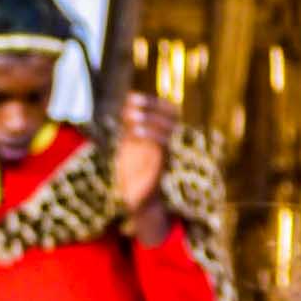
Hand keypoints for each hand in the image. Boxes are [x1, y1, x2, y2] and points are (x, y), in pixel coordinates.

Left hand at [113, 93, 177, 212]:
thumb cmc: (134, 174)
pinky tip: (135, 130)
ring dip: (148, 118)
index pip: (167, 111)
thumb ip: (130, 128)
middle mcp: (172, 142)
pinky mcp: (165, 166)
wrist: (138, 203)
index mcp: (165, 136)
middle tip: (131, 100)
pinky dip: (150, 135)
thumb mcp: (130, 147)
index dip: (151, 102)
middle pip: (172, 115)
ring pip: (168, 128)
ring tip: (130, 115)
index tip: (131, 96)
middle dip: (151, 105)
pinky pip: (163, 145)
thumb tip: (128, 105)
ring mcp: (171, 153)